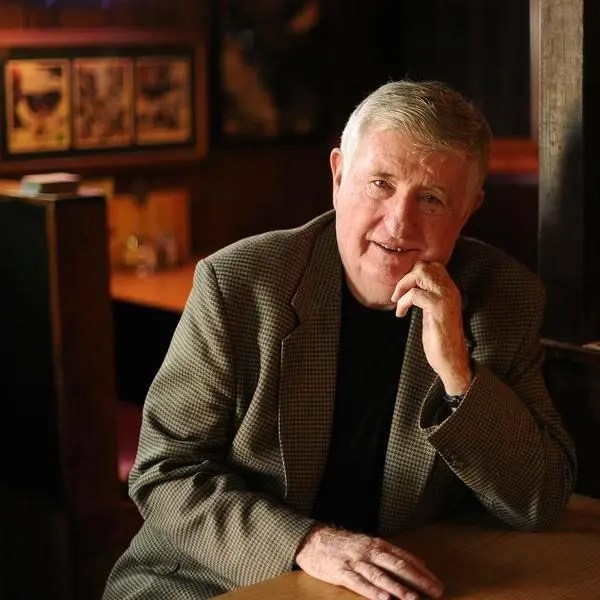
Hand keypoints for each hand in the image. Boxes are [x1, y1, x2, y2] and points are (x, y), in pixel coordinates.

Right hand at [295, 525, 442, 599]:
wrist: (312, 539)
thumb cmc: (343, 545)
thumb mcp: (366, 544)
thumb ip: (388, 554)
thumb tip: (415, 564)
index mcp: (376, 544)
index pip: (404, 557)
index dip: (422, 570)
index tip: (437, 583)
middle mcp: (369, 551)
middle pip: (397, 565)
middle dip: (418, 579)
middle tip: (436, 591)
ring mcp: (355, 561)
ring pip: (380, 575)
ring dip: (398, 588)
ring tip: (414, 599)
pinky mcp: (341, 572)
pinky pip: (359, 583)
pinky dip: (372, 591)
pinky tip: (384, 599)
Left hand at [391, 261, 471, 394]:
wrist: (452, 361)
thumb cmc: (440, 340)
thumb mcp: (432, 314)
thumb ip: (426, 298)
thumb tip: (410, 289)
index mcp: (450, 290)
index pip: (433, 266)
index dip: (414, 273)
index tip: (403, 290)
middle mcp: (450, 290)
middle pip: (425, 266)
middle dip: (406, 277)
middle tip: (397, 295)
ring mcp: (445, 298)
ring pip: (421, 274)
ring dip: (403, 286)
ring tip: (397, 302)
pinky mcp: (438, 308)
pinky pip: (414, 294)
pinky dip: (403, 303)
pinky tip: (400, 314)